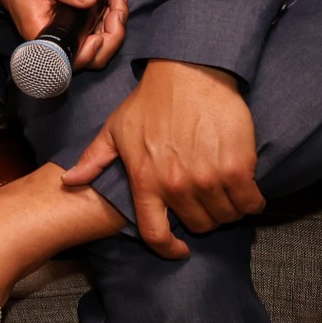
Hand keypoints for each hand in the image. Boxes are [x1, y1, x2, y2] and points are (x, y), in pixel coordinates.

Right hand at [0, 0, 130, 69]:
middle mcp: (56, 46)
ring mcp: (68, 41)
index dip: (93, 50)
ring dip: (117, 22)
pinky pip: (98, 35)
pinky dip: (111, 19)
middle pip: (94, 55)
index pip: (73, 58)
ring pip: (100, 46)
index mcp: (43, 38)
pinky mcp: (75, 34)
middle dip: (115, 29)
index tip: (103, 29)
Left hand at [62, 59, 264, 257]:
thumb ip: (94, 159)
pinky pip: (250, 203)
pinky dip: (250, 201)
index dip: (168, 249)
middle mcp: (176, 185)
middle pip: (199, 226)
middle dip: (202, 218)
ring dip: (227, 209)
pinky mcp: (238, 168)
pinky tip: (244, 187)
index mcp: (146, 180)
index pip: (155, 234)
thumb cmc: (150, 101)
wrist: (189, 73)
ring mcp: (208, 178)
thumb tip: (70, 181)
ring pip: (226, 217)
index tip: (179, 248)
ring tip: (222, 191)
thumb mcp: (115, 129)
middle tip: (203, 199)